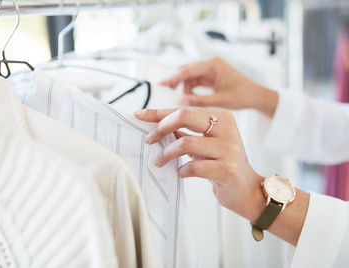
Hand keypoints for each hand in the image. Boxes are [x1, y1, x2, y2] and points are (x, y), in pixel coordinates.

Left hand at [135, 107, 309, 245]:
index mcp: (222, 117)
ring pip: (185, 143)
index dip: (158, 112)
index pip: (184, 109)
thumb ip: (186, 131)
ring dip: (166, 153)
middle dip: (160, 127)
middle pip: (184, 116)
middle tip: (148, 140)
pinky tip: (181, 173)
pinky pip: (193, 167)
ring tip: (159, 161)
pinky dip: (181, 170)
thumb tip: (157, 124)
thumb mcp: (206, 142)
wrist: (246, 189)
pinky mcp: (226, 169)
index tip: (139, 114)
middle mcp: (227, 128)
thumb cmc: (222, 163)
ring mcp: (228, 148)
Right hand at [160, 57, 277, 117]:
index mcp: (214, 65)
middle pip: (186, 70)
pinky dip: (190, 89)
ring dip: (184, 87)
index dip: (173, 78)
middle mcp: (211, 64)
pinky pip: (195, 81)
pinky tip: (188, 97)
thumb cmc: (242, 96)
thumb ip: (199, 101)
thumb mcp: (220, 101)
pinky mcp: (211, 76)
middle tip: (164, 90)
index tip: (160, 83)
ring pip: (189, 76)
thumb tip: (180, 102)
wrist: (257, 96)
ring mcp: (210, 69)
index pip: (188, 71)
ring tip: (181, 99)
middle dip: (176, 80)